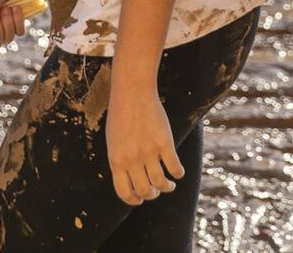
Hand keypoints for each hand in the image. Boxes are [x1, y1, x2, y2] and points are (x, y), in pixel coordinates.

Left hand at [106, 79, 182, 205]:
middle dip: (151, 194)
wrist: (132, 92)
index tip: (140, 199)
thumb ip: (120, 160)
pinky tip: (179, 172)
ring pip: (160, 182)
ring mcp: (148, 152)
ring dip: (167, 188)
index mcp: (116, 161)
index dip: (133, 200)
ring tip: (170, 186)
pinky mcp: (164, 142)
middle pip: (144, 190)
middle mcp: (132, 160)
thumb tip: (129, 178)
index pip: (124, 192)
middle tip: (156, 191)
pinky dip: (178, 173)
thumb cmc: (121, 115)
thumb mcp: (113, 141)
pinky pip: (174, 166)